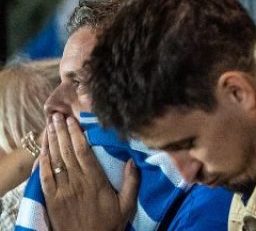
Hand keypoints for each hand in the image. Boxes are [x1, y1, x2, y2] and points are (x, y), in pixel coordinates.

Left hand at [40, 114, 138, 230]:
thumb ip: (132, 183)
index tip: (73, 120)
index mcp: (95, 181)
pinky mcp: (52, 200)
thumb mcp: (127, 205)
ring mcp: (62, 191)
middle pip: (67, 152)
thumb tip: (132, 161)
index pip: (84, 152)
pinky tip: (43, 150)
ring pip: (55, 161)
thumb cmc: (109, 224)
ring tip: (50, 125)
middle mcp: (77, 182)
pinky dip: (43, 163)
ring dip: (52, 142)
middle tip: (57, 116)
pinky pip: (45, 177)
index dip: (76, 134)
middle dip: (61, 132)